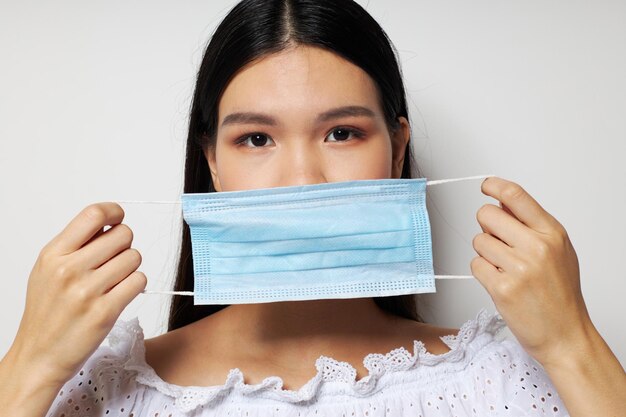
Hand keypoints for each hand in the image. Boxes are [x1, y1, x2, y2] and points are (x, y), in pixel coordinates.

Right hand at [7, 203, 146, 385]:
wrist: (40, 356)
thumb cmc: (47, 312)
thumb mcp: (47, 271)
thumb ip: (76, 245)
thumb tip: (109, 223)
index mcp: (53, 254)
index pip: (93, 214)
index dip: (114, 212)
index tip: (118, 218)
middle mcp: (69, 270)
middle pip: (123, 234)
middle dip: (124, 245)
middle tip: (114, 260)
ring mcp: (87, 291)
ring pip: (134, 257)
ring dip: (130, 267)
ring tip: (114, 281)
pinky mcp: (105, 312)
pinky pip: (139, 281)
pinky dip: (135, 285)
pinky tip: (120, 293)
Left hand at [470, 176, 591, 366]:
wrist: (565, 334)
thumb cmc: (560, 294)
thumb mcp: (557, 251)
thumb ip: (531, 225)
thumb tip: (502, 203)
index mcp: (552, 234)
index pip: (516, 196)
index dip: (495, 186)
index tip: (486, 186)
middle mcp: (536, 247)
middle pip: (487, 215)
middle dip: (487, 226)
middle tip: (498, 242)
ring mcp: (519, 268)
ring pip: (478, 241)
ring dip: (486, 253)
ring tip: (505, 268)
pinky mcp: (502, 288)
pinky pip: (475, 265)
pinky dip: (483, 272)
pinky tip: (499, 282)